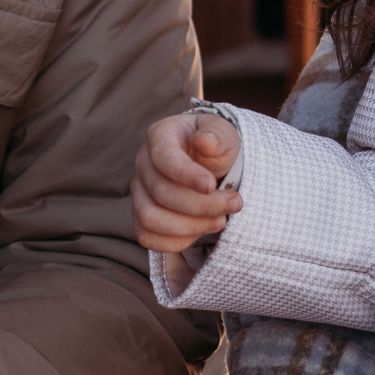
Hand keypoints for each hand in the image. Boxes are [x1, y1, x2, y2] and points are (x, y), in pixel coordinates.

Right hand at [132, 110, 241, 254]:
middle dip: (202, 205)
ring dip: (190, 226)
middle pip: (160, 193)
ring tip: (220, 219)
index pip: (164, 158)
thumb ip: (217, 135)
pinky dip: (177, 241)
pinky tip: (202, 229)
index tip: (212, 185)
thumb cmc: (215, 147)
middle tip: (234, 203)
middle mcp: (143, 164)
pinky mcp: (142, 216)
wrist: (209, 164)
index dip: (186, 175)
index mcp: (160, 136)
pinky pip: (148, 237)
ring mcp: (139, 192)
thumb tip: (204, 142)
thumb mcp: (223, 134)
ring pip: (150, 219)